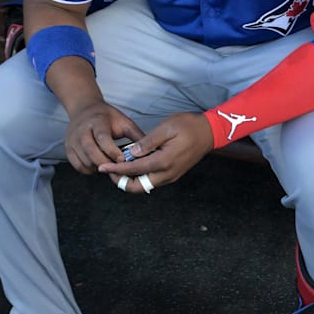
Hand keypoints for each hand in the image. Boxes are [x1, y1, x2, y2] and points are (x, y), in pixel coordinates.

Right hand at [64, 102, 144, 174]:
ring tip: (109, 166)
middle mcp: (81, 130)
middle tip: (117, 168)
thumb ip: (137, 136)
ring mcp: (72, 140)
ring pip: (84, 160)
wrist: (84, 109)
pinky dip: (88, 170)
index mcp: (97, 121)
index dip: (113, 151)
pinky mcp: (68, 148)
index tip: (123, 160)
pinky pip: (77, 165)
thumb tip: (151, 150)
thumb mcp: (124, 121)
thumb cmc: (107, 117)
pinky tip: (98, 166)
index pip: (103, 138)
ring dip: (98, 167)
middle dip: (106, 162)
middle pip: (91, 151)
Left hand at [97, 112, 213, 193]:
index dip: (117, 170)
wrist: (210, 132)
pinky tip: (134, 165)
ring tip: (119, 167)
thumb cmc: (189, 126)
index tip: (103, 168)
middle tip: (110, 171)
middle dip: (121, 182)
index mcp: (164, 161)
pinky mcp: (173, 174)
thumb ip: (148, 142)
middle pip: (138, 187)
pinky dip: (140, 177)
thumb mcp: (166, 128)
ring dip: (131, 180)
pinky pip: (152, 181)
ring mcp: (171, 176)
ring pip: (145, 186)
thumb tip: (131, 153)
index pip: (134, 170)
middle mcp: (167, 173)